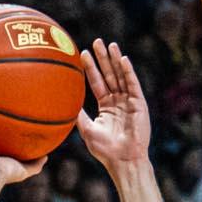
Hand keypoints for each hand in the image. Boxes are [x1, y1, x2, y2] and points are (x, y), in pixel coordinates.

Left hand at [75, 38, 151, 174]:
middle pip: (109, 75)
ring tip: (110, 44)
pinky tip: (123, 59)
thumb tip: (63, 103)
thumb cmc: (105, 150)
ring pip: (121, 76)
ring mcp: (129, 101)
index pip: (97, 83)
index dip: (91, 68)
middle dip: (103, 58)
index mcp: (106, 106)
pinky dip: (128, 72)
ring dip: (115, 60)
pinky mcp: (139, 104)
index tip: (83, 53)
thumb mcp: (86, 130)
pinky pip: (133, 84)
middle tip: (96, 41)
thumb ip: (78, 115)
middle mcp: (118, 101)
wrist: (123, 160)